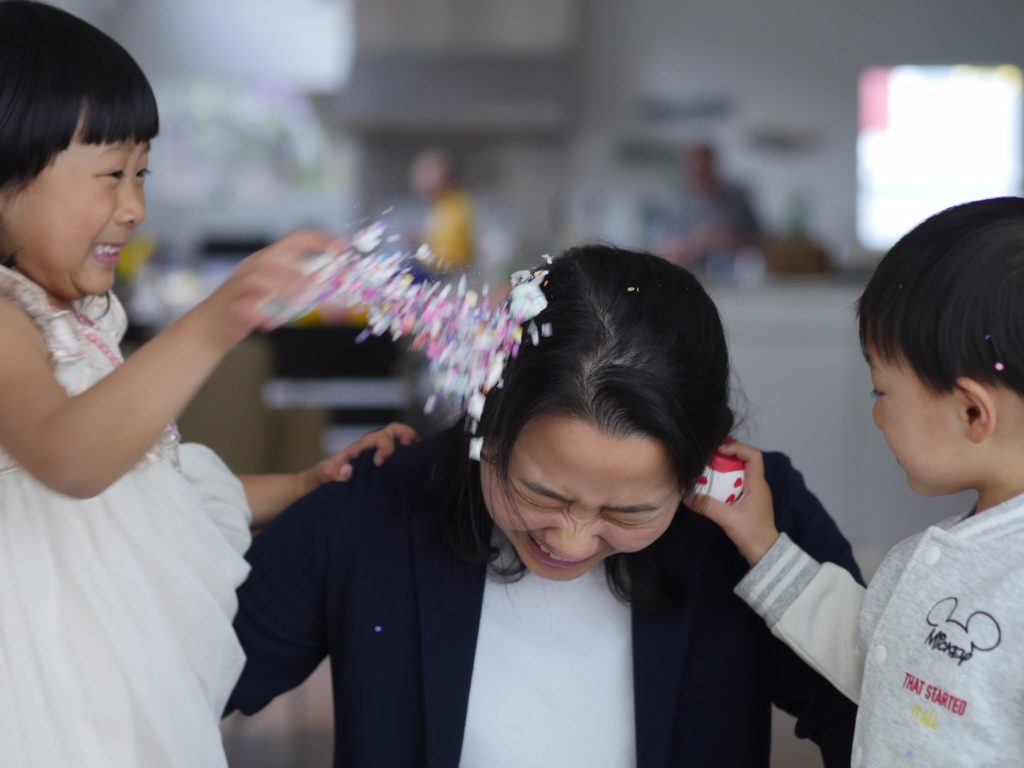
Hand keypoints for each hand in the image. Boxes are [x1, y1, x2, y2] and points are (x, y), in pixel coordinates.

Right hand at [193, 229, 339, 348]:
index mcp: (269, 259)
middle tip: (317, 286)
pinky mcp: (230, 304)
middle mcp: (254, 266)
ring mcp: (239, 284)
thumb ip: (301, 287)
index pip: (296, 239)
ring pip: (260, 276)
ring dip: (282, 287)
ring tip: (298, 300)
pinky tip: (270, 324)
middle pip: (278, 256)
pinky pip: (246, 305)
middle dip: (301, 268)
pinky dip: (260, 314)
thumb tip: (332, 287)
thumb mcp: (279, 294)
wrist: (211, 326)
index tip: (343, 247)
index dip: (320, 240)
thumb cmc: (251, 308)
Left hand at [306, 422, 418, 486]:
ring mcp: (376, 465)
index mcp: (358, 450)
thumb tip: (349, 470)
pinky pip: (398, 467)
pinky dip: (409, 468)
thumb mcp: (318, 477)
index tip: (381, 461)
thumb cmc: (314, 483)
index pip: (379, 437)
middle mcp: (370, 453)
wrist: (310, 493)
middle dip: (406, 435)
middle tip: (413, 447)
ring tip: (418, 464)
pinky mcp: (380, 478)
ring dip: (410, 451)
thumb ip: (329, 471)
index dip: (385, 445)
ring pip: (400, 448)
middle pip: (394, 434)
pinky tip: (413, 481)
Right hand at [686, 441, 779, 566]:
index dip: (737, 448)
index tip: (719, 450)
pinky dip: (723, 482)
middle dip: (726, 457)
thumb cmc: (751, 533)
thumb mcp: (728, 518)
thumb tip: (686, 495)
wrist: (764, 553)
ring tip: (706, 469)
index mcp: (757, 484)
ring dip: (723, 470)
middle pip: (743, 461)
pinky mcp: (747, 502)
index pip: (753, 456)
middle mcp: (757, 485)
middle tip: (708, 458)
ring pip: (738, 473)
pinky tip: (711, 487)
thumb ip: (707, 505)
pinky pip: (735, 484)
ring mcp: (753, 493)